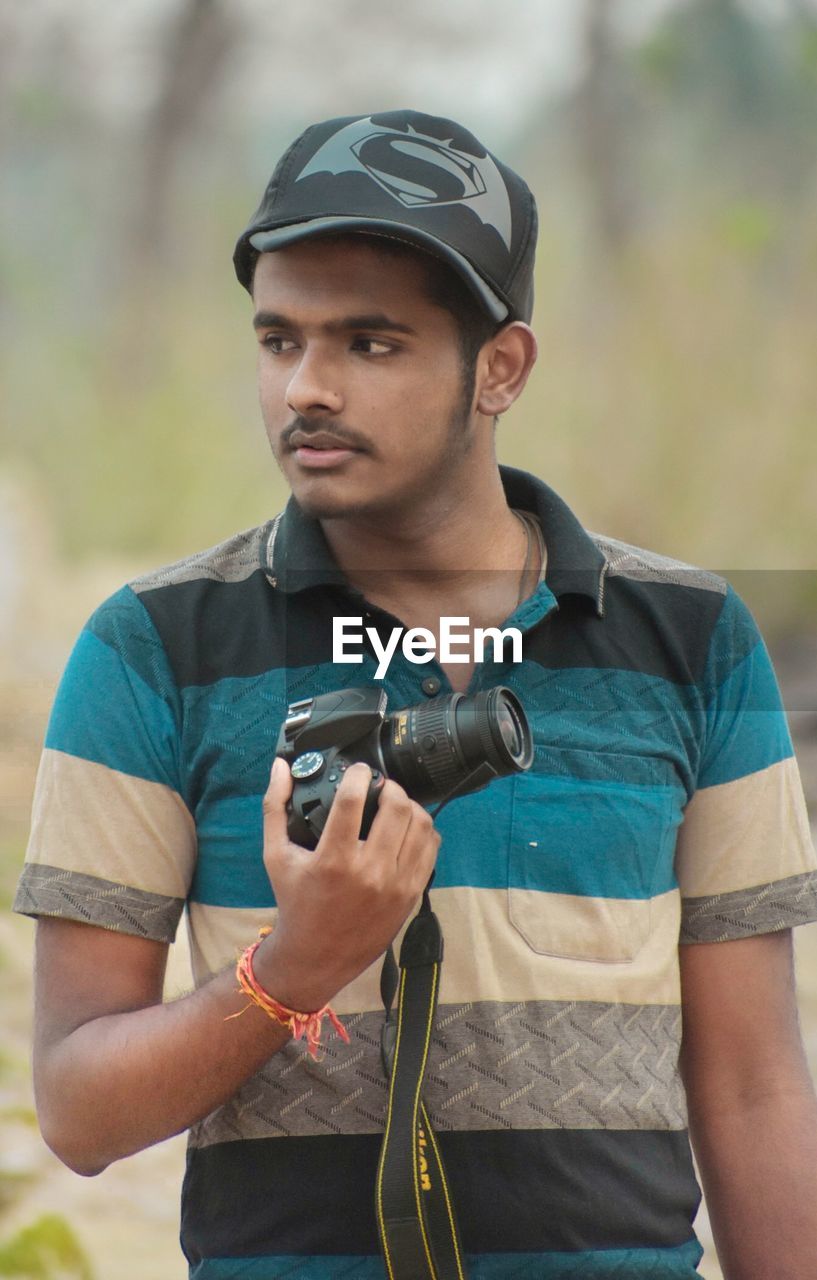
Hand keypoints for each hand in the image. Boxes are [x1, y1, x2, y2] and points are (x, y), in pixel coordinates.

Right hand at [256, 758, 440, 1010]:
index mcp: (333, 860)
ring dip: (409, 806)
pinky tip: (406, 828)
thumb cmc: (295, 903)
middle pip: (396, 807)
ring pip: (420, 824)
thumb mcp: (275, 855)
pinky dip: (422, 831)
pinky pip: (430, 848)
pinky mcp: (411, 894)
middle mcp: (369, 872)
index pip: (353, 800)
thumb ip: (275, 807)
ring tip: (394, 805)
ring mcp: (395, 884)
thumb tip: (280, 768)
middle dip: (389, 786)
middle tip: (379, 786)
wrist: (316, 956)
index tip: (357, 771)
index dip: (358, 774)